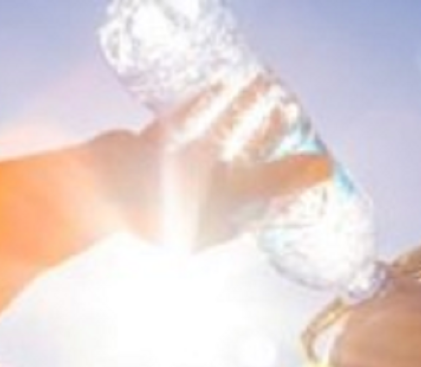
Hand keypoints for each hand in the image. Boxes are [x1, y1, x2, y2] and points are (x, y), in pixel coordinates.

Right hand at [96, 84, 332, 251]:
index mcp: (211, 229)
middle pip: (241, 169)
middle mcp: (192, 206)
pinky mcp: (148, 152)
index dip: (285, 183)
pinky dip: (201, 106)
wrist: (94, 187)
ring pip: (214, 142)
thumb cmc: (162, 202)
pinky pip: (181, 125)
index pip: (260, 206)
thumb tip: (326, 170)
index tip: (309, 158)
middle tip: (292, 114)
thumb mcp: (231, 194)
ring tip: (266, 90)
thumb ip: (276, 181)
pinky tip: (221, 84)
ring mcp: (168, 178)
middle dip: (266, 142)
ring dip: (239, 117)